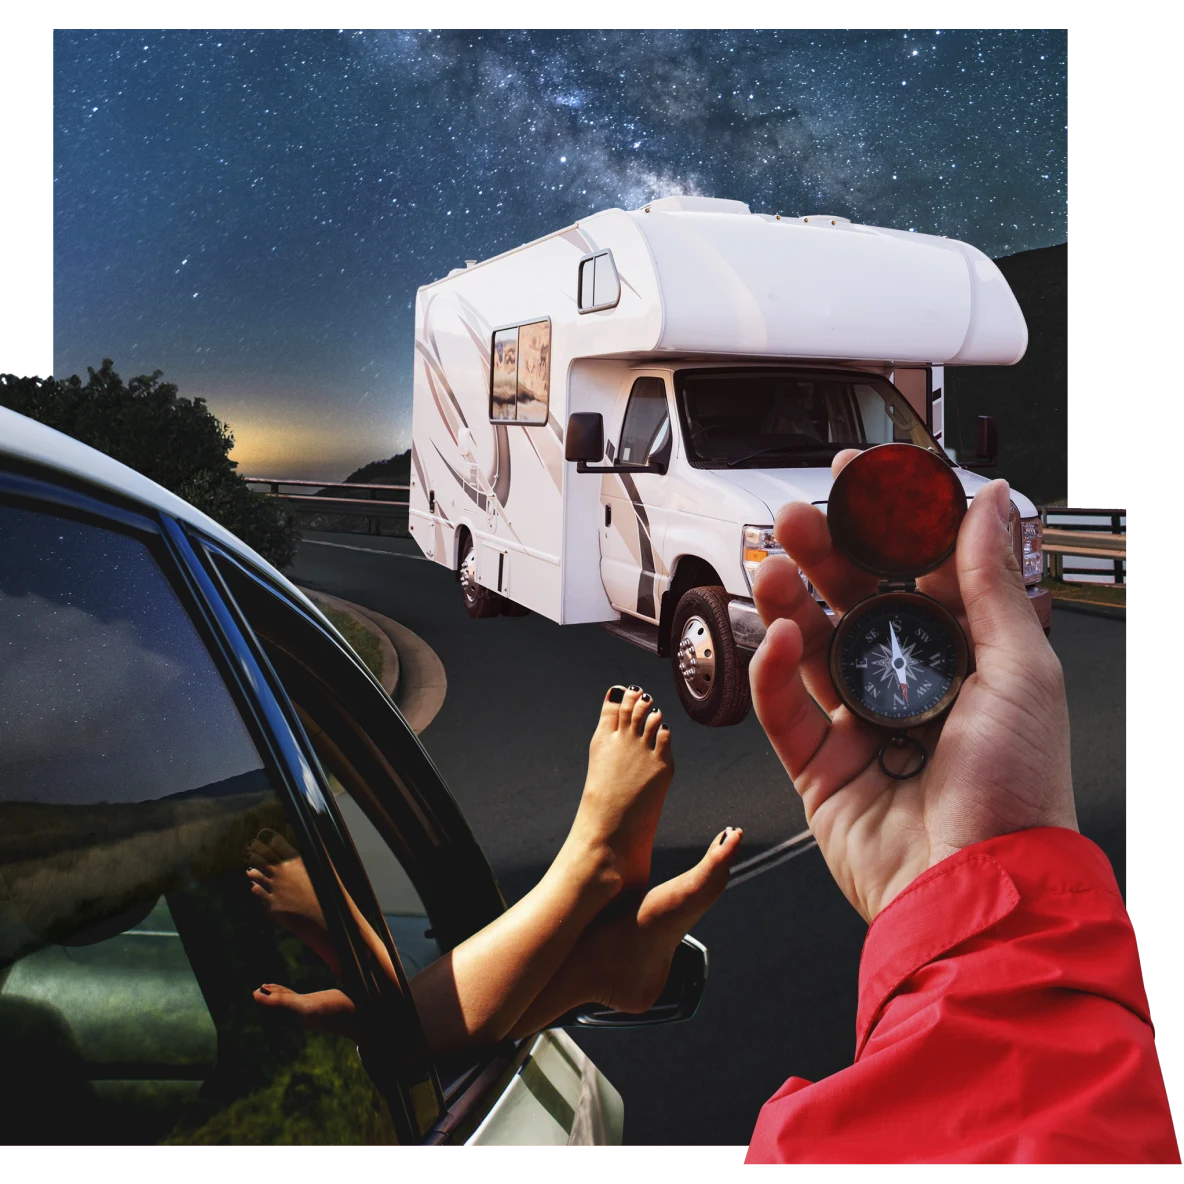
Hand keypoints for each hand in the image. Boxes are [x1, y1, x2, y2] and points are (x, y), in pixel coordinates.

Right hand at [749, 451, 1076, 923]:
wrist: (976, 890)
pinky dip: (772, 673)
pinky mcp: (819, 766)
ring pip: (810, 649)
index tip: (860, 480)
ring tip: (770, 569)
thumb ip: (989, 581)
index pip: (916, 574)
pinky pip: (784, 708)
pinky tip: (776, 641)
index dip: (887, 525)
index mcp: (964, 658)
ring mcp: (860, 725)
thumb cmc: (1018, 792)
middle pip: (853, 605)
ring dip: (787, 605)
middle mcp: (909, 686)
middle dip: (823, 558)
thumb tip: (989, 499)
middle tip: (796, 519)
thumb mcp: (1019, 671)